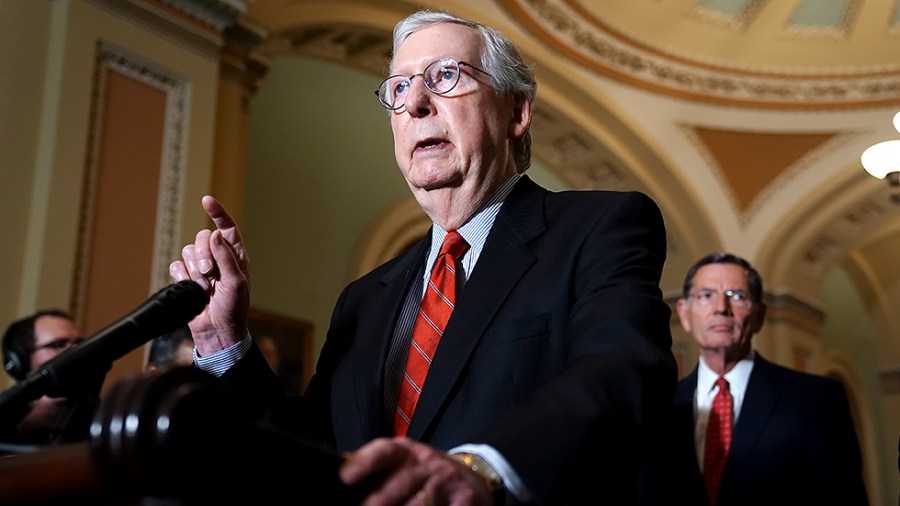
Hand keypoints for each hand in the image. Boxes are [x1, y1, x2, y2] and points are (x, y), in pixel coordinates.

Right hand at [168, 196, 250, 355]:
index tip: (207, 201)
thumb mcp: (236, 282)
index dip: (218, 213)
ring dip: (194, 270)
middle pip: (202, 238)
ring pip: (188, 252)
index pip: (226, 228)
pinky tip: (192, 289)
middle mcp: (218, 257)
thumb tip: (215, 234)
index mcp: (235, 255)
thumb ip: (226, 257)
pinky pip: (176, 266)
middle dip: (202, 254)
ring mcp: (201, 267)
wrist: (217, 330)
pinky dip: (182, 277)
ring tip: (204, 288)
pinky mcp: (186, 278)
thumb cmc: (233, 308)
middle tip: (208, 272)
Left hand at [339, 437, 494, 505]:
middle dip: (378, 502)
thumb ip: (374, 467)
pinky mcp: (465, 500)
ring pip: (420, 504)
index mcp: (405, 452)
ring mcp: (447, 482)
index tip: (345, 477)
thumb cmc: (426, 473)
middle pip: (399, 484)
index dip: (363, 463)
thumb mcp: (403, 462)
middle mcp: (426, 463)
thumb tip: (342, 468)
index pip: (383, 452)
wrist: (474, 478)